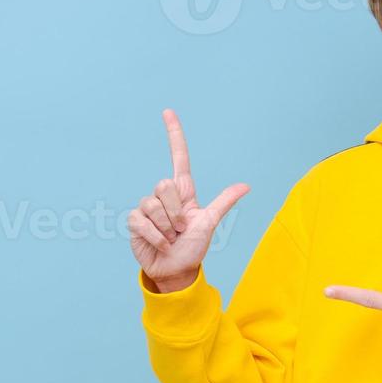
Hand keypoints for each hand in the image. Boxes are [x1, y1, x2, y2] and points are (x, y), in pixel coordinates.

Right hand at [129, 108, 250, 289]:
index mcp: (183, 192)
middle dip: (176, 212)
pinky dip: (156, 237)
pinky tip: (160, 245)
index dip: (174, 134)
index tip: (168, 111)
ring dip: (167, 228)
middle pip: (165, 185)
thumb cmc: (193, 247)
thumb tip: (246, 185)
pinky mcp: (135, 222)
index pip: (179, 157)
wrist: (176, 270)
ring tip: (171, 238)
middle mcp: (163, 196)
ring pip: (154, 205)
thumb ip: (224, 202)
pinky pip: (143, 221)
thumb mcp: (209, 223)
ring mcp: (148, 207)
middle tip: (182, 229)